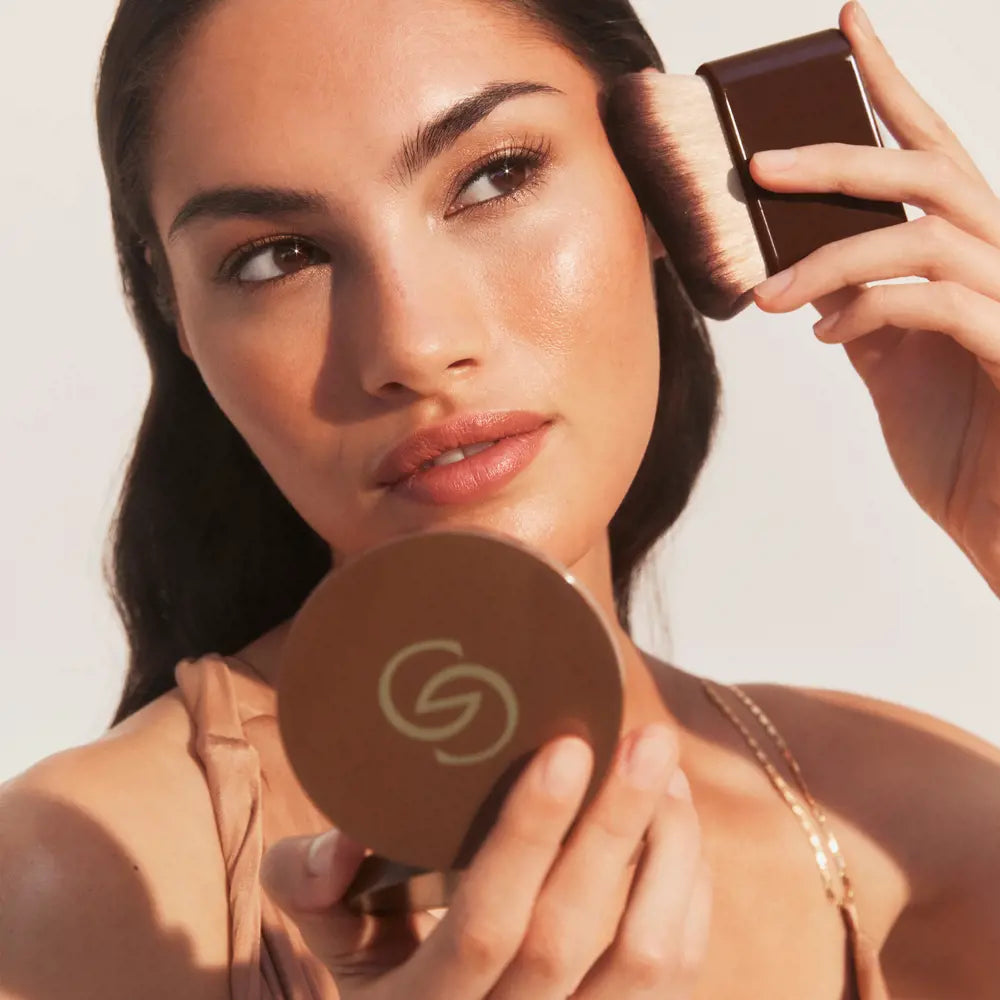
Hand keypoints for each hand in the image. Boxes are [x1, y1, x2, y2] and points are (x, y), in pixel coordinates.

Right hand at [260, 725, 711, 998]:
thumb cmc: (385, 976)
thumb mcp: (334, 939)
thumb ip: (310, 885)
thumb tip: (341, 840)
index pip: (485, 924)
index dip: (529, 837)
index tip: (566, 748)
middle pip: (574, 934)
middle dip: (618, 825)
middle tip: (647, 737)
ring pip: (647, 959)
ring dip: (667, 854)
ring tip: (664, 770)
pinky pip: (677, 974)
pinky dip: (688, 892)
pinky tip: (677, 825)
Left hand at [750, 2, 999, 596]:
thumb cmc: (960, 439)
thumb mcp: (891, 363)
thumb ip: (859, 306)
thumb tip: (803, 271)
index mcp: (970, 254)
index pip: (932, 150)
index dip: (893, 83)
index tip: (848, 26)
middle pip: (926, 170)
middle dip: (838, 155)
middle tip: (758, 160)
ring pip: (925, 231)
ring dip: (831, 254)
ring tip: (769, 293)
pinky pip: (935, 301)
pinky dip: (869, 308)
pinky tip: (829, 336)